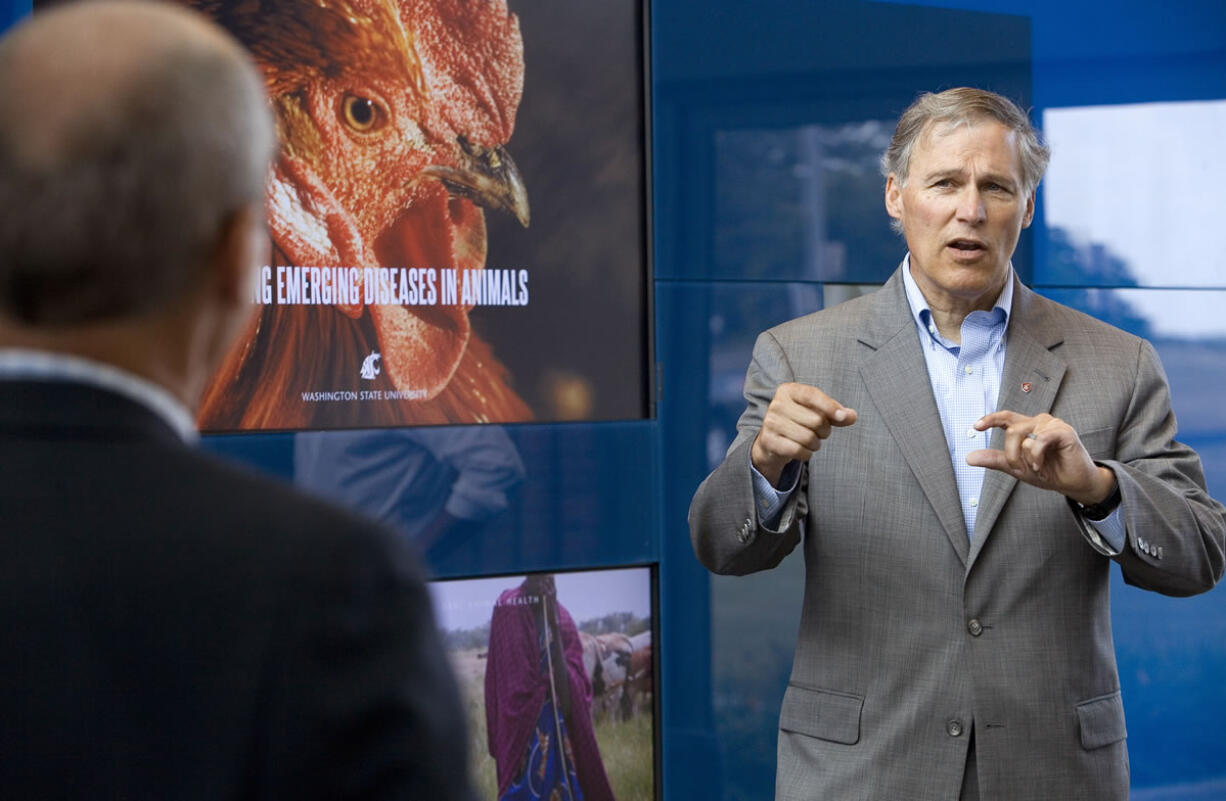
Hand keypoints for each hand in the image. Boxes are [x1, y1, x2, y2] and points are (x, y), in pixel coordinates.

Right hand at [751, 382, 856, 485]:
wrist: (772, 441)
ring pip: (808, 438)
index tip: (843, 417)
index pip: (811, 395)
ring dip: (816, 444)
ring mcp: (770, 423)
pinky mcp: (769, 441)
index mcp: (788, 390)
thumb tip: (852, 416)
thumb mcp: (816, 411)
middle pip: (815, 420)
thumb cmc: (798, 422)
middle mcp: (777, 404)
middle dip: (824, 431)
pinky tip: (801, 450)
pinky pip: (798, 450)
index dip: (830, 406)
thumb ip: (836, 413)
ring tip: (810, 441)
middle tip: (819, 432)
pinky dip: (806, 454)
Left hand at [967, 411, 1114, 504]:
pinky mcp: (1064, 431)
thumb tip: (969, 458)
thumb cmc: (1049, 472)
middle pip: (1011, 430)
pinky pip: (1039, 439)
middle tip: (1019, 468)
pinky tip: (1040, 466)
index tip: (976, 426)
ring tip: (1036, 468)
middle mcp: (1039, 422)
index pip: (1006, 418)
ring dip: (1026, 458)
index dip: (990, 419)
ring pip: (1023, 435)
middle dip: (1011, 453)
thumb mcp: (1017, 467)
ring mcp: (1052, 425)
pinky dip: (1036, 456)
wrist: (1074, 484)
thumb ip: (995, 460)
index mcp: (1027, 427)